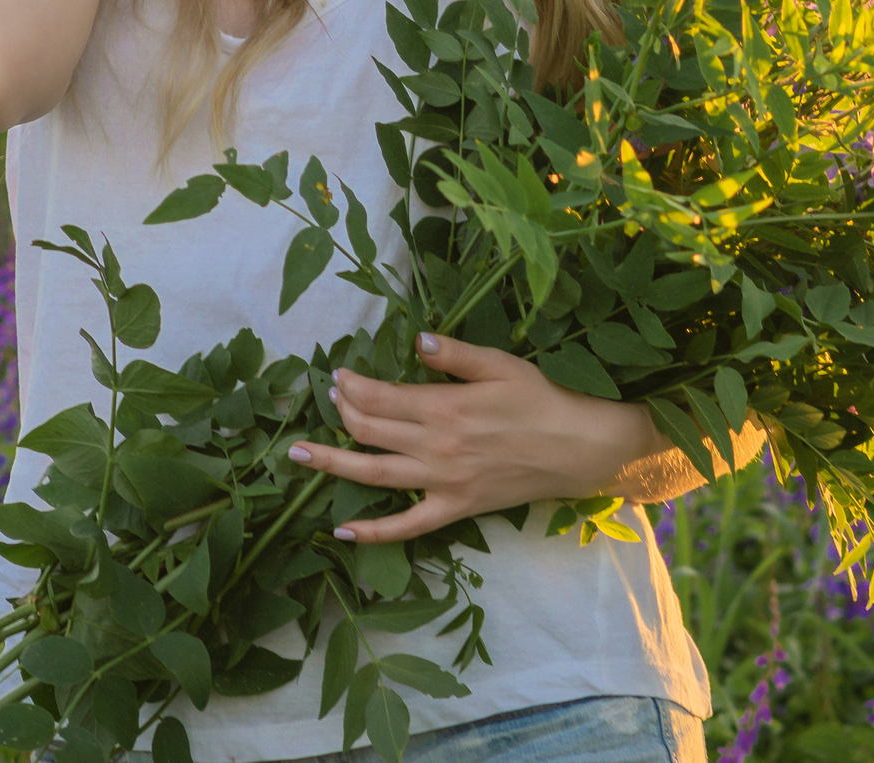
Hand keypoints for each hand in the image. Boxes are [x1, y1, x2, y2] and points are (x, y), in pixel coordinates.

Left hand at [288, 332, 669, 543]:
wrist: (575, 449)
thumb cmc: (539, 400)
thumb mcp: (499, 364)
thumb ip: (453, 354)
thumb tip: (415, 341)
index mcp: (444, 406)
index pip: (379, 396)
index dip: (351, 385)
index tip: (337, 374)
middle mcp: (434, 446)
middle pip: (369, 430)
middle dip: (341, 411)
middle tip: (326, 397)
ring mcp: (441, 482)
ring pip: (373, 475)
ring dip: (331, 463)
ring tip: (298, 455)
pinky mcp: (453, 509)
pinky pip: (406, 527)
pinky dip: (372, 532)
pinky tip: (341, 533)